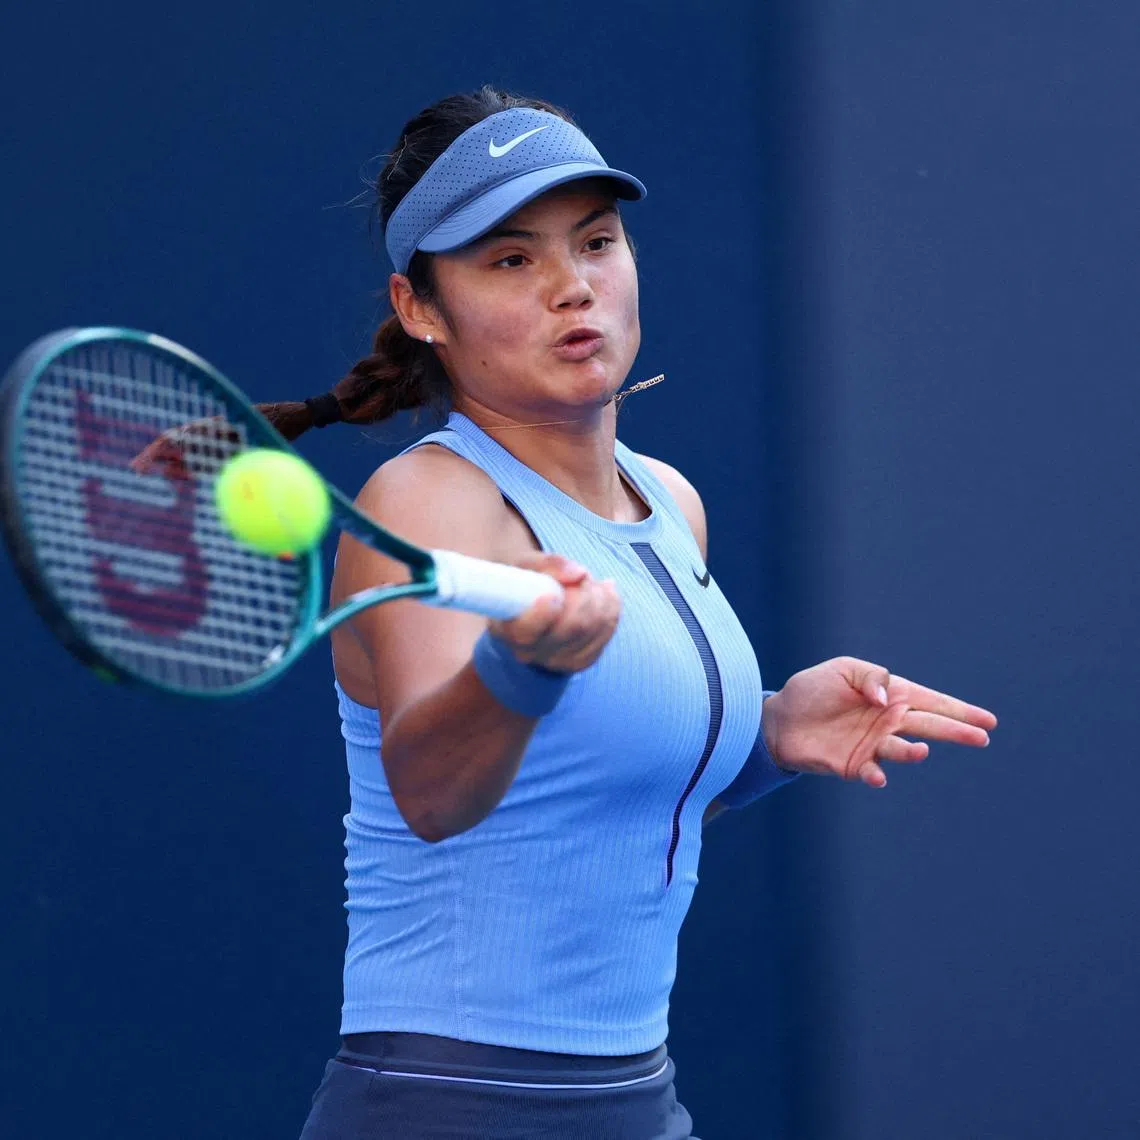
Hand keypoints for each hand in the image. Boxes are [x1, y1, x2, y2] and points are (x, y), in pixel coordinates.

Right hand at [487, 553, 620, 674]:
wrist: (532, 606)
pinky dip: (610, 605)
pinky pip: (607, 629)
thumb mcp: (528, 565)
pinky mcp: (583, 660)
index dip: (543, 613)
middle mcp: (531, 652)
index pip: (526, 631)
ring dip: (599, 596)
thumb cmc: (526, 583)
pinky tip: (602, 594)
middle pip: (573, 627)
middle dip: (583, 593)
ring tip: (588, 583)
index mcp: (509, 629)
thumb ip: (550, 565)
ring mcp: (559, 661)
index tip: (553, 595)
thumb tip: (579, 573)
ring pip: (595, 627)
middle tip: (580, 576)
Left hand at [764, 656, 996, 787]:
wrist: (780, 719)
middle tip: (982, 738)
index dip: (960, 711)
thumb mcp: (843, 670)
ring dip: (912, 752)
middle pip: (929, 726)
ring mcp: (873, 745)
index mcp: (891, 696)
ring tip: (920, 751)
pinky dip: (876, 775)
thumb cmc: (814, 690)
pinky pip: (871, 772)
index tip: (988, 721)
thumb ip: (870, 677)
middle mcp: (888, 722)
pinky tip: (878, 776)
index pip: (932, 702)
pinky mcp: (854, 765)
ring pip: (902, 750)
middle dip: (956, 731)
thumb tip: (885, 699)